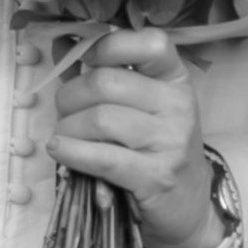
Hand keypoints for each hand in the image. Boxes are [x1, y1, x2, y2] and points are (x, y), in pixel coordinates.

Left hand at [48, 30, 221, 247]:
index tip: (86, 60)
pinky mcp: (156, 176)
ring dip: (67, 128)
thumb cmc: (154, 150)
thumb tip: (61, 41)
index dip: (109, 46)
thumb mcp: (139, 106)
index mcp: (176, 80)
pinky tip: (60, 151)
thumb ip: (101, 73)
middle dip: (70, 96)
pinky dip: (72, 152)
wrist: (187, 206)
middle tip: (65, 113)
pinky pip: (102, 157)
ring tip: (64, 137)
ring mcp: (171, 141)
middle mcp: (178, 105)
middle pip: (107, 82)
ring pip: (99, 119)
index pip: (150, 43)